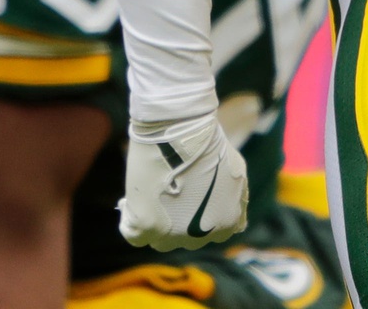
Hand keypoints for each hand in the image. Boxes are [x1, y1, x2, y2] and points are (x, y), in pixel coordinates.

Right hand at [119, 113, 247, 249]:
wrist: (180, 128)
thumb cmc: (207, 144)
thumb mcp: (235, 172)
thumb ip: (236, 199)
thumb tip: (237, 221)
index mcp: (227, 222)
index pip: (213, 231)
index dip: (202, 211)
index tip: (191, 195)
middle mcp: (201, 236)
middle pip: (187, 237)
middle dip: (181, 217)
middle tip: (172, 190)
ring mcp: (173, 235)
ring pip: (162, 239)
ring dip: (158, 221)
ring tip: (151, 193)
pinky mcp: (146, 226)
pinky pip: (135, 235)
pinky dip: (132, 222)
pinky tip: (130, 204)